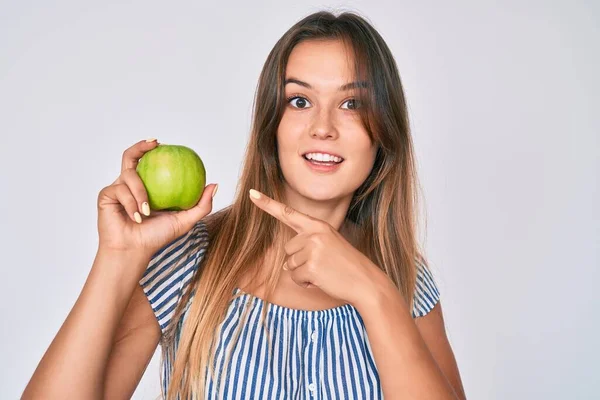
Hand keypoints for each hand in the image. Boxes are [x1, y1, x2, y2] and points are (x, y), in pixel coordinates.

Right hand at [96, 139, 217, 258]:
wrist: (133, 251)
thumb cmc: (157, 237)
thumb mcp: (185, 220)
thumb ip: (201, 204)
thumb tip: (215, 184)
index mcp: (147, 186)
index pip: (149, 162)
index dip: (152, 149)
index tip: (162, 143)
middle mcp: (130, 184)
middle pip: (130, 156)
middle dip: (140, 146)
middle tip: (154, 144)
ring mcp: (117, 189)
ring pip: (129, 175)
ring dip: (140, 193)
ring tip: (146, 211)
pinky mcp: (106, 196)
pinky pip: (120, 190)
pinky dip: (130, 203)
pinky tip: (137, 216)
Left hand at [248, 188, 381, 305]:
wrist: (365, 281)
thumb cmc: (346, 265)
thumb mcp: (329, 246)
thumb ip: (305, 248)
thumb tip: (285, 265)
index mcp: (318, 225)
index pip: (288, 213)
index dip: (267, 204)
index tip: (251, 193)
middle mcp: (314, 233)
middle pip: (288, 249)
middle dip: (300, 261)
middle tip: (323, 264)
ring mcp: (313, 249)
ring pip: (290, 265)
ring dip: (303, 273)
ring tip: (324, 272)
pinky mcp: (312, 266)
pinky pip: (295, 277)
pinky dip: (305, 283)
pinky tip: (322, 280)